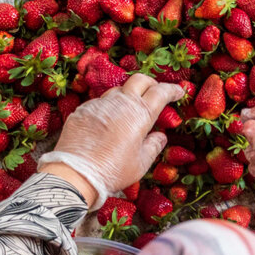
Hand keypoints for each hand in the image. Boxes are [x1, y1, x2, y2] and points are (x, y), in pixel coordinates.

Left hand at [38, 74, 183, 209]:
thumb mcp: (141, 163)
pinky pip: (100, 102)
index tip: (178, 92)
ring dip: (128, 95)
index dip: (172, 90)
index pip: (160, 92)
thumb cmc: (113, 171)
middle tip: (155, 93)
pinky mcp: (83, 110)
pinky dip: (109, 107)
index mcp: (140, 114)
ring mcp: (99, 104)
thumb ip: (153, 146)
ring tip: (130, 109)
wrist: (76, 174)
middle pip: (140, 80)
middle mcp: (120, 103)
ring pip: (118, 90)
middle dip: (151, 83)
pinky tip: (108, 121)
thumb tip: (160, 136)